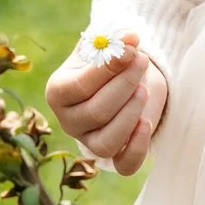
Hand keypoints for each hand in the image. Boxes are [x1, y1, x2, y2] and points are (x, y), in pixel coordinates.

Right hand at [45, 29, 170, 174]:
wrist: (125, 80)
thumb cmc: (109, 62)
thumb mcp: (108, 45)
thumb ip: (116, 40)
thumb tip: (129, 38)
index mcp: (58, 92)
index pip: (80, 86)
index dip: (108, 68)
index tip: (132, 48)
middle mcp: (69, 121)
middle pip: (96, 112)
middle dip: (125, 84)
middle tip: (142, 61)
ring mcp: (90, 141)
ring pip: (107, 142)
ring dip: (131, 114)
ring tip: (144, 90)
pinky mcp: (113, 156)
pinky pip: (124, 165)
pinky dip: (137, 148)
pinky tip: (147, 123)